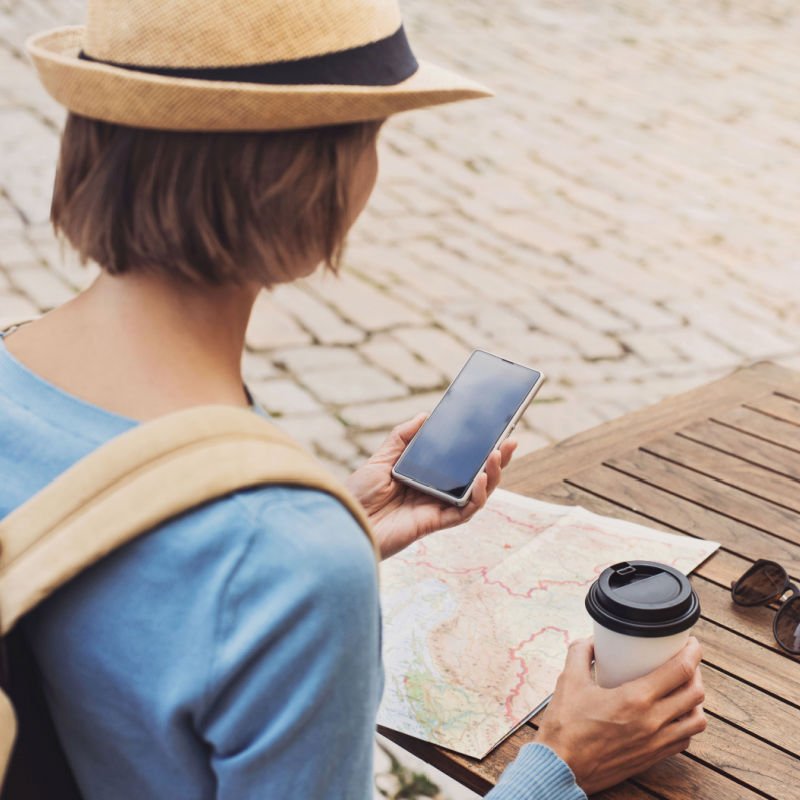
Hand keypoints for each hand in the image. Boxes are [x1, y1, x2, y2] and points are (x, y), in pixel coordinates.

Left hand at [345, 413, 516, 559]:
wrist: (344, 521)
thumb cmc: (359, 494)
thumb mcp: (381, 458)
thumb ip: (403, 437)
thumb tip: (425, 416)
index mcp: (425, 477)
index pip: (459, 462)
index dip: (479, 449)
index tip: (495, 431)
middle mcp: (435, 493)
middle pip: (475, 477)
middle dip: (497, 460)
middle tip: (511, 441)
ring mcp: (437, 508)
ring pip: (477, 495)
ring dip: (493, 475)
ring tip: (499, 454)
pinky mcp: (435, 523)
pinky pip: (465, 512)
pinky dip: (478, 497)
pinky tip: (482, 479)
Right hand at [535, 637, 706, 795]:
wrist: (562, 767)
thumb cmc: (565, 726)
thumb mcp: (568, 680)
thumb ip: (580, 653)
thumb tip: (592, 640)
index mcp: (635, 699)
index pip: (679, 670)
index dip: (692, 652)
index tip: (690, 642)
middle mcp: (653, 722)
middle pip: (695, 693)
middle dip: (696, 672)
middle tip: (686, 661)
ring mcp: (656, 743)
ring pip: (697, 720)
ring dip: (696, 701)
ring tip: (684, 688)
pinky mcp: (653, 758)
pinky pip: (685, 739)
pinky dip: (687, 724)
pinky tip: (675, 715)